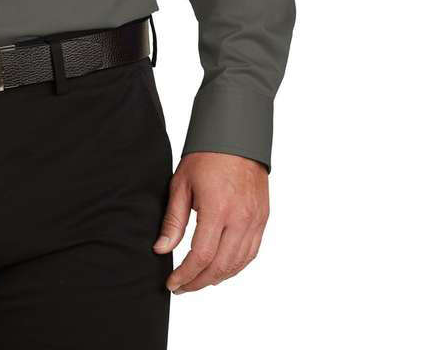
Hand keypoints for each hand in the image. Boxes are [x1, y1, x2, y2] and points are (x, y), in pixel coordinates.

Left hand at [153, 151, 268, 293]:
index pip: (201, 256)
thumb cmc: (206, 157)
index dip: (185, 275)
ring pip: (237, 264)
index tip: (172, 283)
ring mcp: (255, 221)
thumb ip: (173, 220)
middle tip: (181, 287)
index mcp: (217, 209)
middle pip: (220, 266)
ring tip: (197, 280)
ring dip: (216, 278)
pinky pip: (251, 253)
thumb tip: (161, 249)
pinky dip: (235, 267)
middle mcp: (240, 218)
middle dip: (198, 282)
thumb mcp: (181, 184)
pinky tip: (220, 269)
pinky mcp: (262, 219)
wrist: (237, 137)